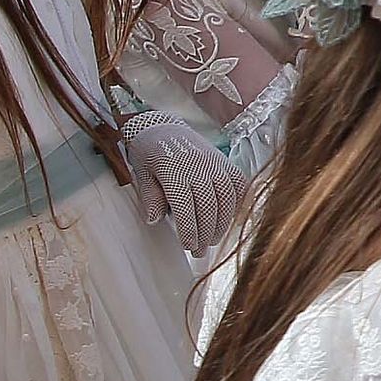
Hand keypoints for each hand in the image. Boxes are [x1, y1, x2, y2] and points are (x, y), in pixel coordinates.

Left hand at [120, 109, 246, 256]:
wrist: (163, 127)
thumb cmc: (149, 155)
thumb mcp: (141, 175)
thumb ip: (150, 198)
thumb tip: (154, 221)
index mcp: (174, 170)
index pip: (186, 207)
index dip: (190, 231)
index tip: (188, 247)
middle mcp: (198, 166)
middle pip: (208, 206)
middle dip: (205, 234)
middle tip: (199, 252)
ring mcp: (214, 162)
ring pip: (226, 197)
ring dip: (222, 222)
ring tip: (213, 239)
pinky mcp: (224, 161)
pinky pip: (238, 183)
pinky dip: (238, 202)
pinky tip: (229, 217)